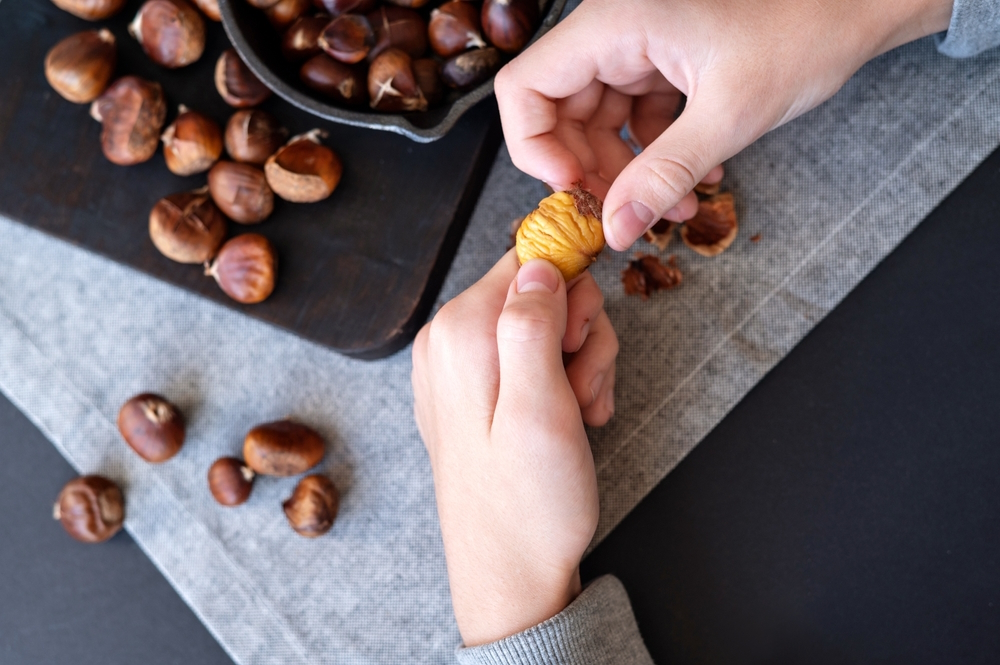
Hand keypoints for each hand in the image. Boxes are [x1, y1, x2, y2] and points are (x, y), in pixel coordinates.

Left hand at [411, 252, 617, 645]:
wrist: (510, 575)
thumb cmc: (528, 503)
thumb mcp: (541, 408)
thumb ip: (532, 325)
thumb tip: (539, 264)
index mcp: (458, 334)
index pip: (528, 260)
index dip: (572, 295)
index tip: (579, 346)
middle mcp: (447, 341)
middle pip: (540, 292)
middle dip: (579, 336)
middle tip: (583, 390)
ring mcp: (457, 368)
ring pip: (544, 325)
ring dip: (579, 364)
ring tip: (579, 414)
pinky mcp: (474, 392)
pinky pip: (528, 358)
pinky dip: (561, 383)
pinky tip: (570, 420)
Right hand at [496, 0, 953, 249]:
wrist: (858, 5)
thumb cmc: (806, 29)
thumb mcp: (729, 114)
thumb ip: (664, 175)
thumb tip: (616, 228)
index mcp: (616, 22)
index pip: (525, 86)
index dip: (533, 145)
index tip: (568, 187)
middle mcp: (616, 30)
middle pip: (560, 112)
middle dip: (591, 171)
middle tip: (624, 215)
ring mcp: (639, 47)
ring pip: (598, 122)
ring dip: (627, 173)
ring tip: (670, 207)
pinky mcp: (663, 63)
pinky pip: (633, 120)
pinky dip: (653, 155)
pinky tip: (690, 179)